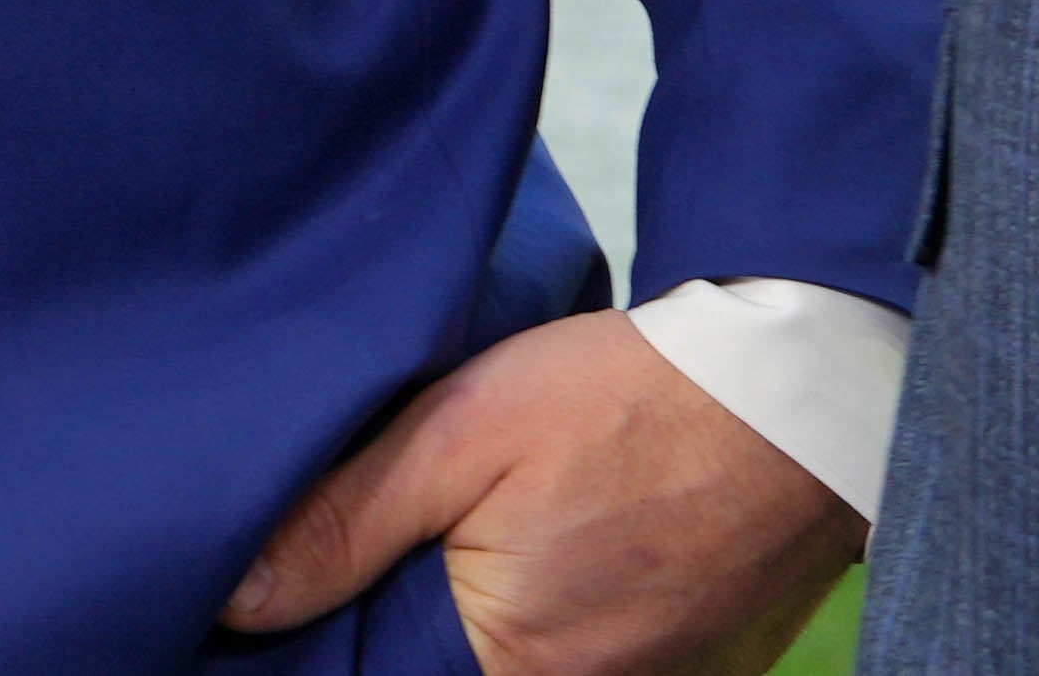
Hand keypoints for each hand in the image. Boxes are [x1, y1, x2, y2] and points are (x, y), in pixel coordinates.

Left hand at [221, 308, 858, 673]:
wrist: (798, 391)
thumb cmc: (630, 398)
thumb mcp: (462, 427)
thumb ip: (345, 519)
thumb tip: (240, 601)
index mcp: (515, 664)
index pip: (382, 674)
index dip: (340, 631)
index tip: (318, 583)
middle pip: (449, 670)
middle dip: (407, 620)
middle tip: (415, 531)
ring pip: (518, 663)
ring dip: (484, 615)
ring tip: (493, 529)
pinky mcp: (690, 670)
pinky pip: (590, 658)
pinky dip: (557, 616)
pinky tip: (556, 545)